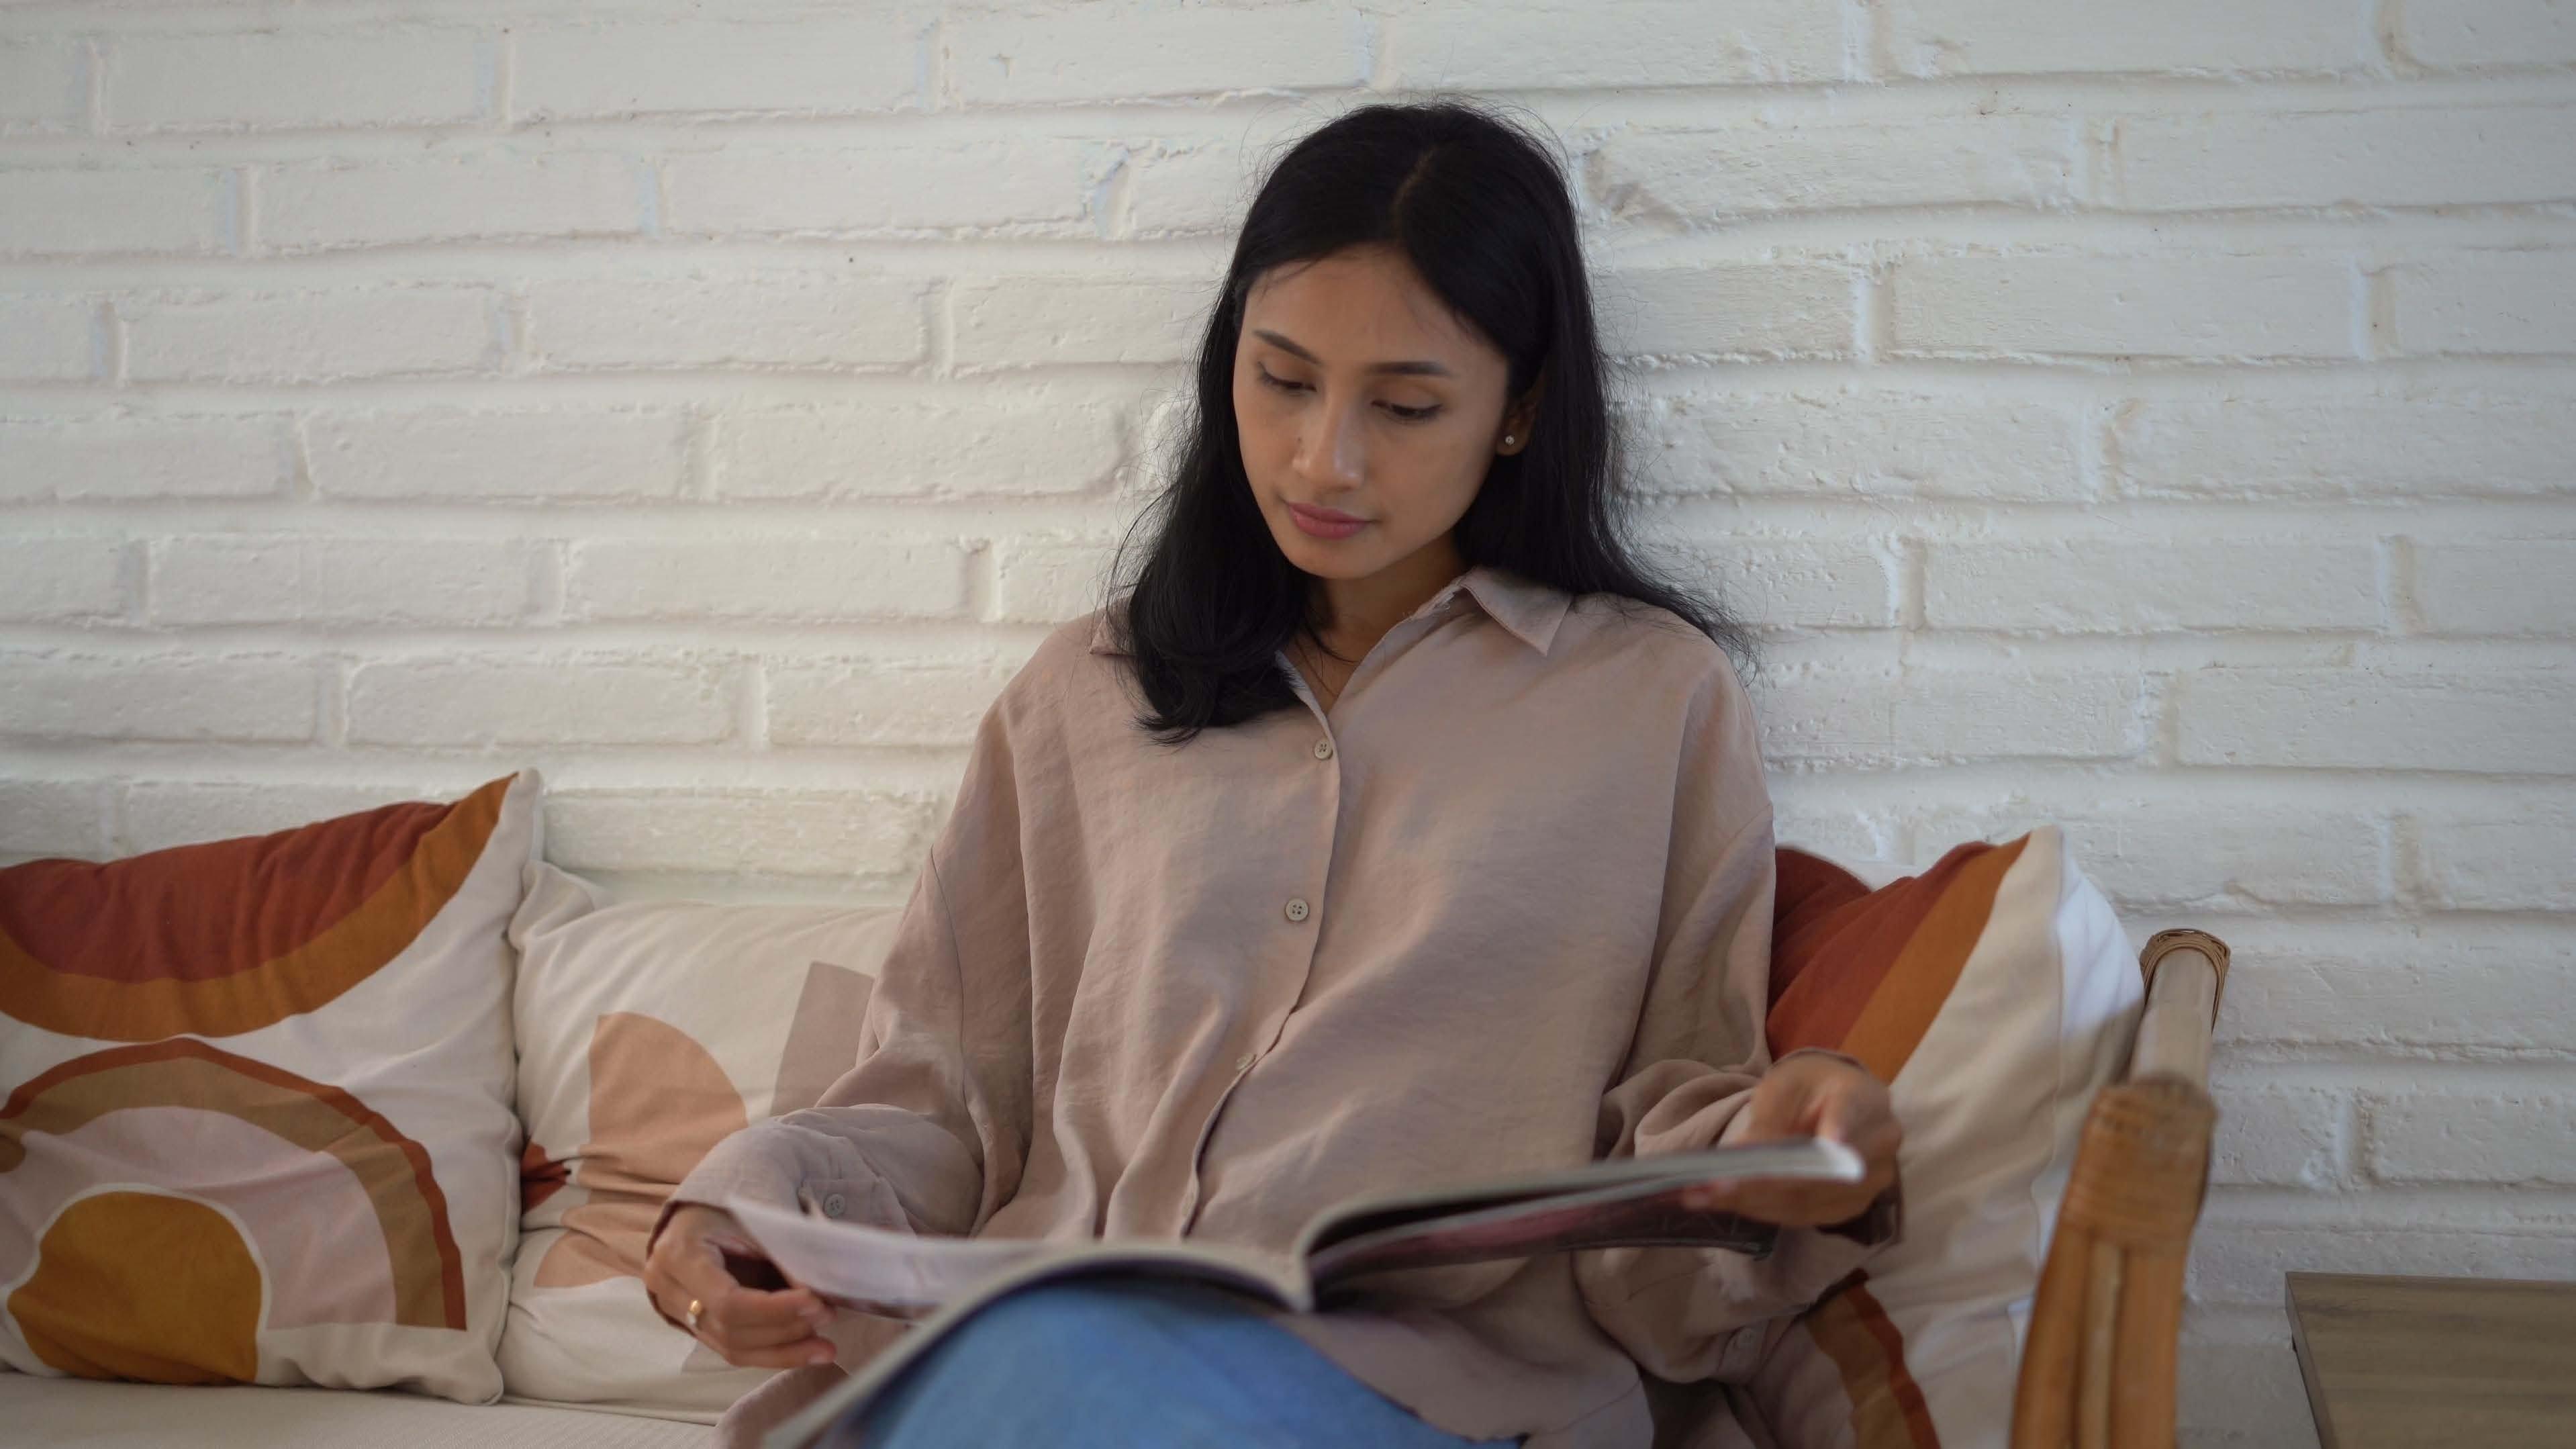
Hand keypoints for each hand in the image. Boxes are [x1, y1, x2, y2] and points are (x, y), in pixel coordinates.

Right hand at [643, 1204, 839, 1368]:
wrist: (700, 1209)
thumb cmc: (728, 1207)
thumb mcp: (755, 1220)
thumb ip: (783, 1256)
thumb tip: (818, 1299)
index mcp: (679, 1254)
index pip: (728, 1301)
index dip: (775, 1310)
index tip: (816, 1303)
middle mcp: (669, 1289)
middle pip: (730, 1329)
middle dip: (784, 1329)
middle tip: (827, 1317)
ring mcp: (675, 1311)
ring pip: (731, 1348)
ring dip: (782, 1351)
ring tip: (824, 1347)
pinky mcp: (692, 1325)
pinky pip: (732, 1348)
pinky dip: (771, 1352)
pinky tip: (804, 1351)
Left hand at [1678, 1053, 1901, 1227]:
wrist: (1836, 1100)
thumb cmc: (1808, 1086)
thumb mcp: (1783, 1085)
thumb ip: (1769, 1118)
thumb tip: (1740, 1158)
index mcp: (1865, 1098)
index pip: (1853, 1112)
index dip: (1842, 1127)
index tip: (1832, 1141)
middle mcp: (1879, 1143)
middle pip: (1823, 1172)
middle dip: (1763, 1182)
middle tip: (1711, 1185)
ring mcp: (1872, 1181)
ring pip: (1810, 1200)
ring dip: (1753, 1202)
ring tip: (1702, 1196)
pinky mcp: (1852, 1206)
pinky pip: (1806, 1214)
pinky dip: (1762, 1210)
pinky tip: (1726, 1203)